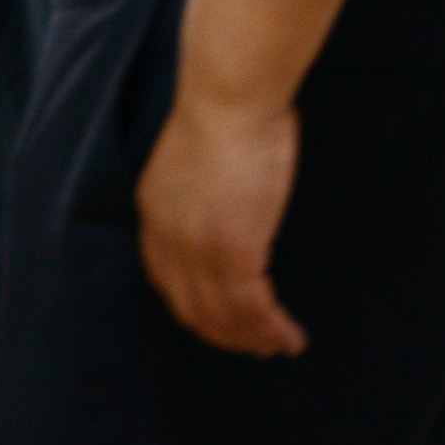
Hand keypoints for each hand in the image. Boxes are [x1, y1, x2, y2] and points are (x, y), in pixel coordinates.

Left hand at [136, 90, 308, 356]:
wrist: (228, 98)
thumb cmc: (225, 115)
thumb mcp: (196, 163)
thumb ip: (203, 194)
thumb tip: (230, 209)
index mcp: (154, 213)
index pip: (165, 279)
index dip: (193, 306)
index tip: (219, 320)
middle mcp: (168, 238)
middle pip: (190, 306)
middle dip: (223, 333)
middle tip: (254, 345)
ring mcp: (198, 249)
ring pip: (223, 315)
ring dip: (252, 339)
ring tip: (278, 346)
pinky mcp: (233, 251)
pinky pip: (252, 307)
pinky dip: (271, 328)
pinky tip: (290, 336)